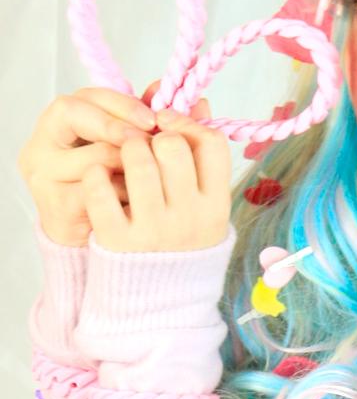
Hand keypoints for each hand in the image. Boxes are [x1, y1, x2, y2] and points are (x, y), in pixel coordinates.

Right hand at [17, 87, 157, 246]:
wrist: (102, 238)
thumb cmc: (119, 183)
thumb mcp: (136, 148)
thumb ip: (159, 123)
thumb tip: (200, 103)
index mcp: (63, 121)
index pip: (89, 97)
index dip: (124, 104)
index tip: (154, 119)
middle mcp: (45, 144)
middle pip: (77, 114)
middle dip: (123, 127)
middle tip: (153, 140)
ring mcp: (45, 175)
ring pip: (93, 156)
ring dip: (130, 165)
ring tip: (153, 176)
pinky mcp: (56, 205)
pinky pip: (97, 192)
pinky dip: (123, 194)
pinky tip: (139, 200)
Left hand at [81, 99, 231, 252]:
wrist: (158, 298)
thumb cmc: (182, 237)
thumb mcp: (204, 201)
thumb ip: (200, 154)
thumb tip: (196, 101)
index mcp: (216, 205)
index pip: (211, 144)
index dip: (188, 124)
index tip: (168, 124)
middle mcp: (190, 216)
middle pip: (172, 146)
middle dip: (153, 135)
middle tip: (143, 142)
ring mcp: (154, 229)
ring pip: (136, 159)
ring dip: (124, 147)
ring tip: (122, 154)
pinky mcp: (118, 240)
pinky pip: (101, 189)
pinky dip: (97, 176)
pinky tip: (100, 177)